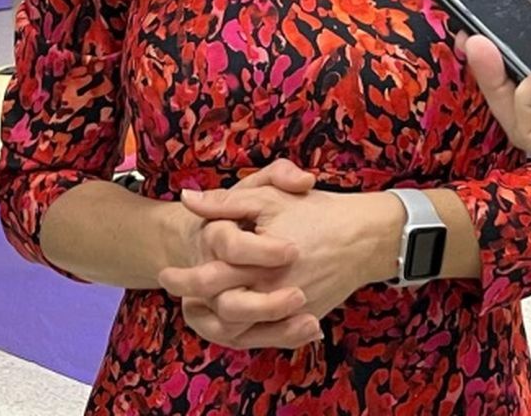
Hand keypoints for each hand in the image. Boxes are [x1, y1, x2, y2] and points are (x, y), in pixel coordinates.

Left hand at [169, 164, 398, 348]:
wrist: (364, 236)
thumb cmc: (316, 210)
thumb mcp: (269, 195)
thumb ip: (226, 201)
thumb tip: (188, 199)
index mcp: (259, 259)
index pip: (211, 275)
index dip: (184, 277)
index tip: (165, 274)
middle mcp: (271, 289)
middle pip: (222, 306)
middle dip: (193, 300)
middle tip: (175, 292)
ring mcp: (287, 309)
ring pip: (241, 329)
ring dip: (214, 322)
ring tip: (196, 308)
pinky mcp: (301, 318)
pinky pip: (265, 336)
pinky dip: (244, 332)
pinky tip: (229, 320)